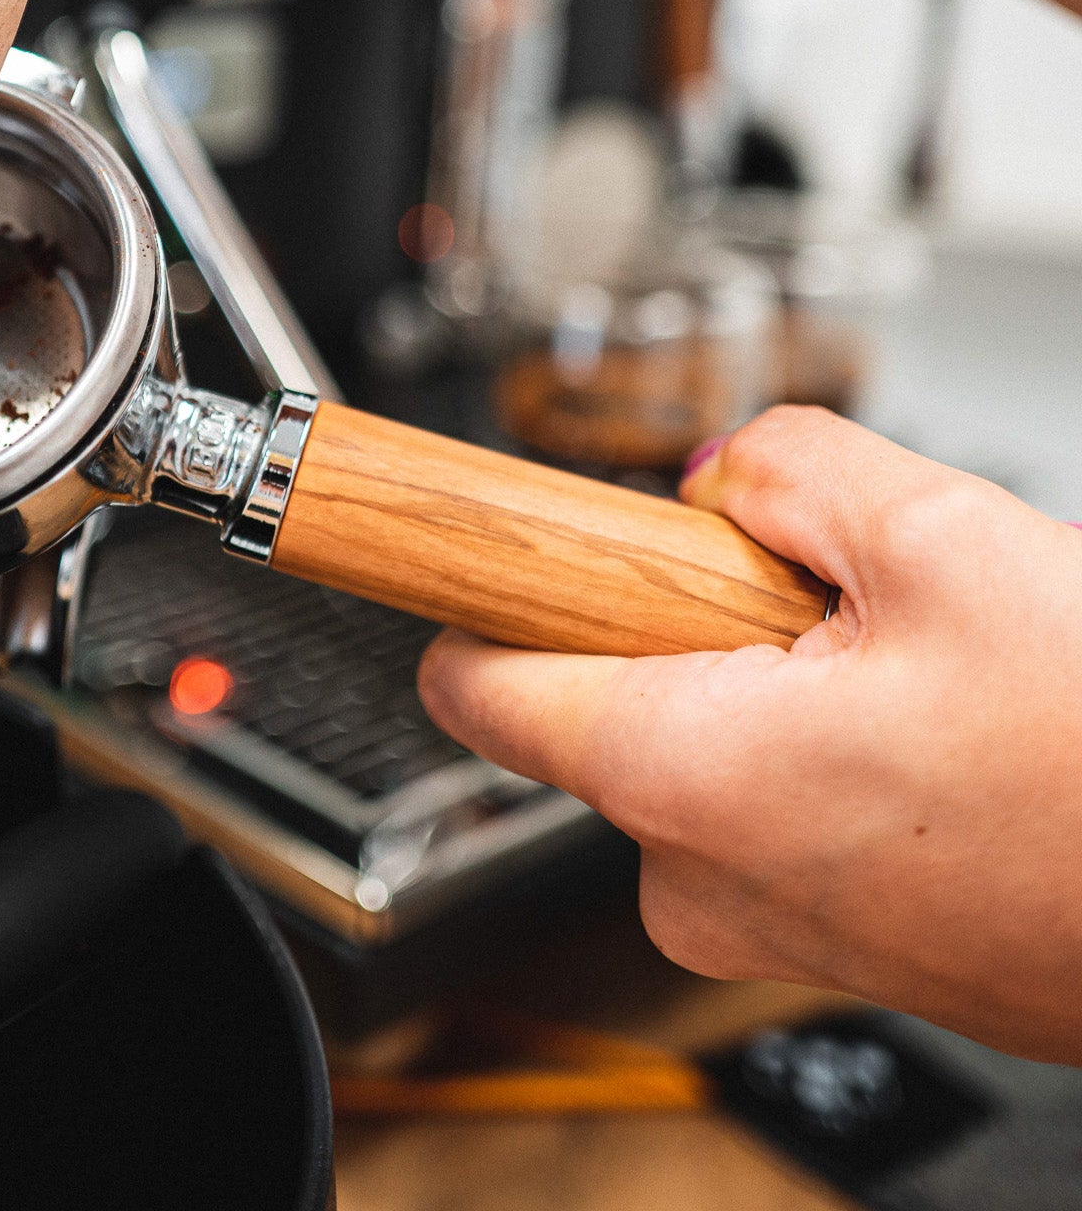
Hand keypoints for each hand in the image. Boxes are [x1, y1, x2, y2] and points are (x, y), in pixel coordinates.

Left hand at [418, 407, 1081, 1063]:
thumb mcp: (944, 535)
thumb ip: (781, 465)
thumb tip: (716, 474)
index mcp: (680, 776)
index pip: (474, 684)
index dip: (475, 591)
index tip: (468, 545)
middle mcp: (700, 877)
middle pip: (603, 698)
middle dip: (689, 623)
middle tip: (824, 603)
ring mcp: (770, 928)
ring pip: (703, 749)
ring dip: (776, 687)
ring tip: (917, 679)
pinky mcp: (838, 946)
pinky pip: (778, 813)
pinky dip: (828, 756)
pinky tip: (942, 741)